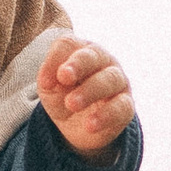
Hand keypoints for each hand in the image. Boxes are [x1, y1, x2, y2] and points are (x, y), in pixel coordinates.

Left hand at [37, 38, 133, 161]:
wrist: (77, 126)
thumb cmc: (63, 95)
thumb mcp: (49, 87)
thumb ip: (48, 78)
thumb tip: (49, 80)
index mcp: (80, 50)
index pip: (68, 45)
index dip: (55, 60)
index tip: (44, 82)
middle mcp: (102, 60)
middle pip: (92, 56)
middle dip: (78, 65)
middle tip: (64, 79)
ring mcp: (118, 81)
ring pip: (110, 79)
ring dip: (90, 91)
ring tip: (72, 104)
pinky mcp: (126, 105)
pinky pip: (121, 107)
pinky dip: (106, 116)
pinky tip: (90, 125)